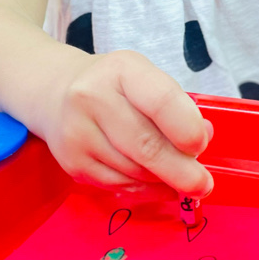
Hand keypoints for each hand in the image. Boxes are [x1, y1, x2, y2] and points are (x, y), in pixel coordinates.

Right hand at [42, 49, 213, 197]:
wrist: (55, 91)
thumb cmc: (113, 85)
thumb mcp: (145, 78)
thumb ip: (176, 105)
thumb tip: (203, 138)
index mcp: (121, 70)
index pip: (160, 101)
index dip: (186, 128)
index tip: (201, 145)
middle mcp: (92, 98)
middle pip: (145, 145)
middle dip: (181, 170)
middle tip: (203, 184)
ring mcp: (78, 134)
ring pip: (134, 171)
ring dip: (164, 180)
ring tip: (180, 176)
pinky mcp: (71, 163)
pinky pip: (119, 185)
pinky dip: (146, 189)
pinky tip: (159, 183)